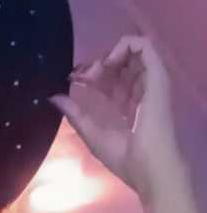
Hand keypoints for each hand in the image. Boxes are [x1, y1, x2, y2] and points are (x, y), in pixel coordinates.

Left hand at [48, 35, 183, 205]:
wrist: (147, 167)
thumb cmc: (123, 156)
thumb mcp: (91, 132)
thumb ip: (74, 113)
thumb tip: (53, 97)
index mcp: (127, 103)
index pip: (110, 78)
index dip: (89, 74)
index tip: (72, 80)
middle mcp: (140, 89)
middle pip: (119, 62)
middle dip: (95, 63)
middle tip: (79, 76)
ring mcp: (150, 81)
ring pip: (131, 50)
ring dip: (107, 55)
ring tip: (93, 72)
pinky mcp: (157, 75)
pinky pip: (144, 45)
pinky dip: (123, 46)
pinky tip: (108, 63)